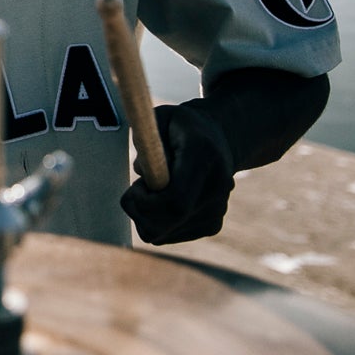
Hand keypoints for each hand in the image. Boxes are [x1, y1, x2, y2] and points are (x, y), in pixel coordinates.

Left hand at [119, 102, 236, 243]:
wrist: (220, 140)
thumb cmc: (181, 127)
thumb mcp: (161, 118)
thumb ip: (147, 140)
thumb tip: (141, 171)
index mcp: (204, 157)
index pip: (176, 199)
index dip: (147, 202)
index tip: (135, 186)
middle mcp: (217, 188)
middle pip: (170, 221)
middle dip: (139, 212)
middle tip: (135, 190)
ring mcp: (217, 210)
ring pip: (164, 234)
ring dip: (144, 217)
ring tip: (151, 190)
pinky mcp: (212, 226)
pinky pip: (169, 236)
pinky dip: (155, 222)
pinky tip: (162, 200)